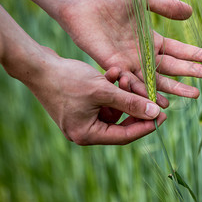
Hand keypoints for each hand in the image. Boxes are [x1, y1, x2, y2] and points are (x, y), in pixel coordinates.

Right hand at [26, 47, 165, 144]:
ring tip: (125, 75)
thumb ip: (130, 102)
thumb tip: (155, 114)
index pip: (124, 136)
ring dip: (123, 92)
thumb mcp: (103, 91)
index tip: (163, 116)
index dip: (146, 126)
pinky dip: (111, 87)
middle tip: (153, 96)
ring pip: (114, 108)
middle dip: (134, 105)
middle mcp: (85, 130)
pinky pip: (104, 99)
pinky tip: (114, 72)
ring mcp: (83, 117)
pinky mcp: (82, 104)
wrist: (38, 66)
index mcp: (87, 134)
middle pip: (121, 123)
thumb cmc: (67, 80)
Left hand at [58, 0, 201, 104]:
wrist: (82, 1)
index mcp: (151, 40)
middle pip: (172, 67)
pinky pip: (134, 82)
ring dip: (176, 87)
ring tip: (194, 94)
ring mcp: (130, 63)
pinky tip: (162, 100)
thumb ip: (165, 6)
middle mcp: (143, 55)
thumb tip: (190, 12)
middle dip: (192, 72)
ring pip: (157, 80)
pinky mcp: (115, 66)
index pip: (178, 50)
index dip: (195, 55)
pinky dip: (147, 92)